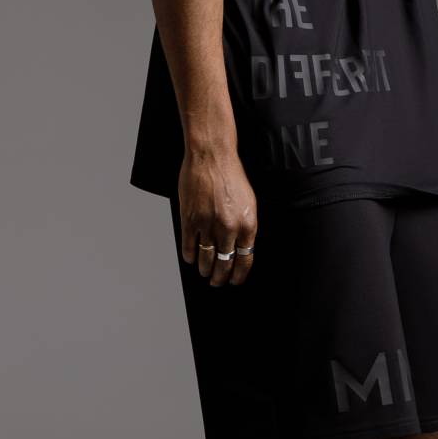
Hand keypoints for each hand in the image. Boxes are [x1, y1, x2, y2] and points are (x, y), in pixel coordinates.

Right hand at [178, 145, 256, 286]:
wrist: (212, 156)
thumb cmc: (231, 176)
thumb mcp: (248, 203)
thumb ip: (246, 226)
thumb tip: (241, 248)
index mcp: (248, 224)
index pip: (245, 260)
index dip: (239, 275)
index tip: (235, 281)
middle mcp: (229, 228)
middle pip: (225, 264)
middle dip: (221, 277)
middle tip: (217, 282)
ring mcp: (208, 224)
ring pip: (206, 259)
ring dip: (205, 269)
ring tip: (204, 273)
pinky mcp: (189, 219)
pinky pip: (189, 246)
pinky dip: (189, 256)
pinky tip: (190, 258)